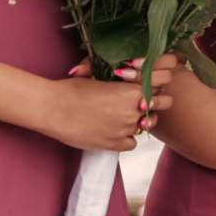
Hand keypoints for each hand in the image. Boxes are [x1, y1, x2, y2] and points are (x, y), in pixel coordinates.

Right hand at [40, 57, 179, 150]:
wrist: (51, 109)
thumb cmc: (72, 89)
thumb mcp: (98, 76)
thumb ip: (120, 78)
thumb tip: (128, 71)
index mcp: (133, 90)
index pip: (163, 82)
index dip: (157, 83)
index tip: (149, 84)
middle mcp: (135, 110)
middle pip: (163, 104)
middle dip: (156, 102)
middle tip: (142, 101)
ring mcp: (126, 129)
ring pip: (146, 125)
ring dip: (138, 121)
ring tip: (121, 117)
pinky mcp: (115, 144)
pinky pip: (132, 143)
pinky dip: (125, 138)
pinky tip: (113, 131)